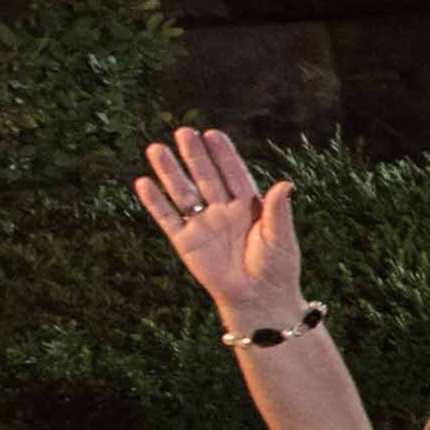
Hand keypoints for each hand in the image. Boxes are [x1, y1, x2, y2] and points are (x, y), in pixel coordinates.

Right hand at [132, 124, 307, 326]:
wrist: (257, 298)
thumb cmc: (276, 268)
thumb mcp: (280, 238)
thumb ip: (279, 211)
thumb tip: (286, 184)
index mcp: (249, 206)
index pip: (234, 174)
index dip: (223, 155)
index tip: (213, 134)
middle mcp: (223, 211)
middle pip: (206, 177)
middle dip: (195, 155)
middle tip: (183, 131)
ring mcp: (203, 225)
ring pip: (183, 193)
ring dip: (170, 172)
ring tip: (156, 149)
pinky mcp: (185, 242)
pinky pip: (167, 218)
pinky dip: (155, 202)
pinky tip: (143, 183)